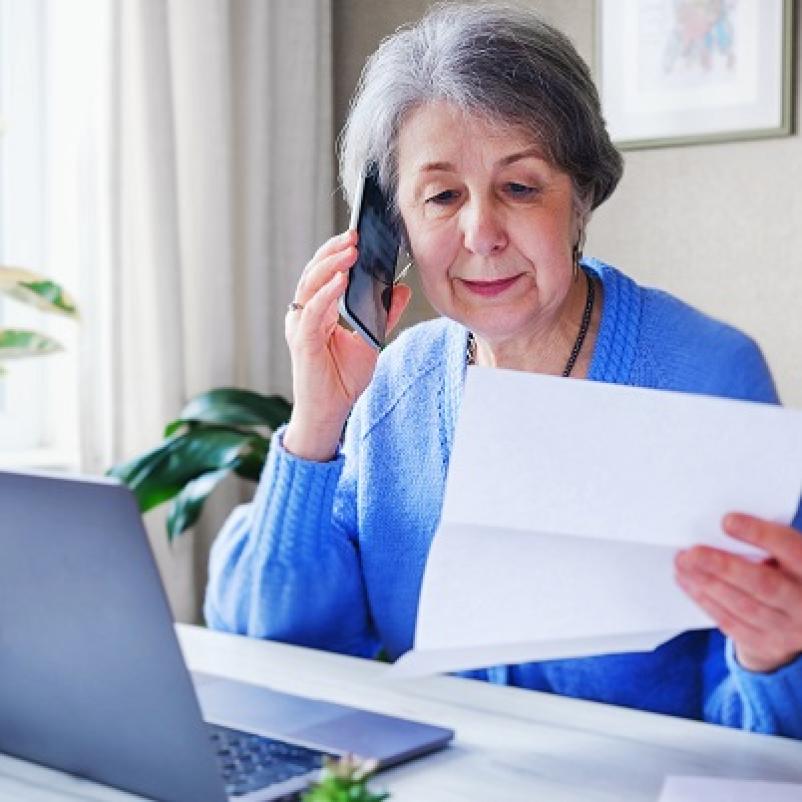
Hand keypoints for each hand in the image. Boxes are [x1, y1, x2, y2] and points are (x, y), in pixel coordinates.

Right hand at [283, 229, 410, 460]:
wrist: (330, 412)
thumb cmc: (342, 380)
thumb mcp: (371, 340)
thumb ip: (384, 315)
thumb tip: (401, 289)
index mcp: (318, 312)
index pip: (325, 274)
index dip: (338, 253)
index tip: (358, 236)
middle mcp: (305, 315)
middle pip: (314, 273)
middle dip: (334, 251)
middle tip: (355, 234)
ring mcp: (301, 327)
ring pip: (310, 285)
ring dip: (330, 265)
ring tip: (350, 250)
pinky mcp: (302, 341)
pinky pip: (313, 311)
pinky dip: (326, 293)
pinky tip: (342, 280)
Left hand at [675, 513, 801, 672]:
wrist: (799, 617)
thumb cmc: (786, 571)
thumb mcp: (786, 555)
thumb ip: (767, 544)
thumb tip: (723, 527)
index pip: (792, 550)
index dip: (760, 534)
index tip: (727, 521)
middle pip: (763, 584)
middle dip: (723, 566)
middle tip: (691, 552)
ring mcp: (788, 629)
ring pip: (743, 606)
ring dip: (707, 583)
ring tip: (682, 563)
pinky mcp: (767, 644)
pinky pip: (731, 622)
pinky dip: (705, 600)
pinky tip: (687, 582)